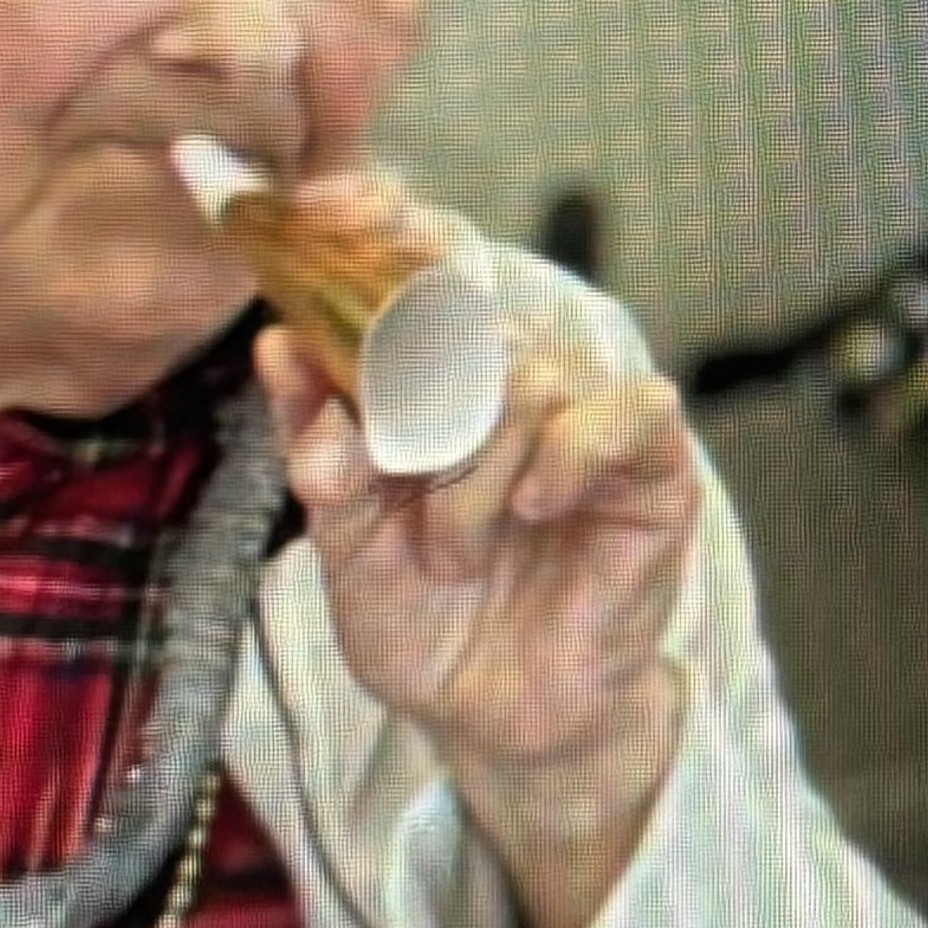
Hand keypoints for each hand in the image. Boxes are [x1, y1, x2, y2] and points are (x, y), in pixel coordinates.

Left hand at [249, 174, 702, 927]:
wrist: (491, 719)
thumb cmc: (422, 618)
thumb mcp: (343, 535)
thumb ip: (319, 444)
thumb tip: (276, 347)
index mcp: (436, 375)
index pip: (418, 258)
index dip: (377, 219)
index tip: (322, 208)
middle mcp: (513, 375)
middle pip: (462, 314)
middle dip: (409, 394)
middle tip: (394, 471)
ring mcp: (587, 414)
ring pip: (525, 377)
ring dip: (468, 478)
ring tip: (452, 552)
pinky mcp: (651, 466)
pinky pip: (622, 412)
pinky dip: (566, 457)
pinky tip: (532, 510)